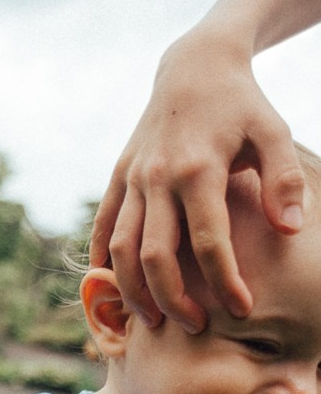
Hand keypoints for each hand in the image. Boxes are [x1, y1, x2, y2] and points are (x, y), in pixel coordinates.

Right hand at [90, 32, 304, 331]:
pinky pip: (104, 226)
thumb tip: (290, 229)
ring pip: (121, 248)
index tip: (243, 309)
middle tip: (197, 326)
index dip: (225, 281)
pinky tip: (114, 288)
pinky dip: (103, 261)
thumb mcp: (273, 133)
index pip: (209, 242)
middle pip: (156, 256)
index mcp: (198, 170)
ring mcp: (133, 178)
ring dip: (134, 290)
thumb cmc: (242, 105)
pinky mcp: (118, 176)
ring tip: (153, 320)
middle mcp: (158, 178)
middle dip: (174, 299)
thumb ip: (285, 181)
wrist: (194, 66)